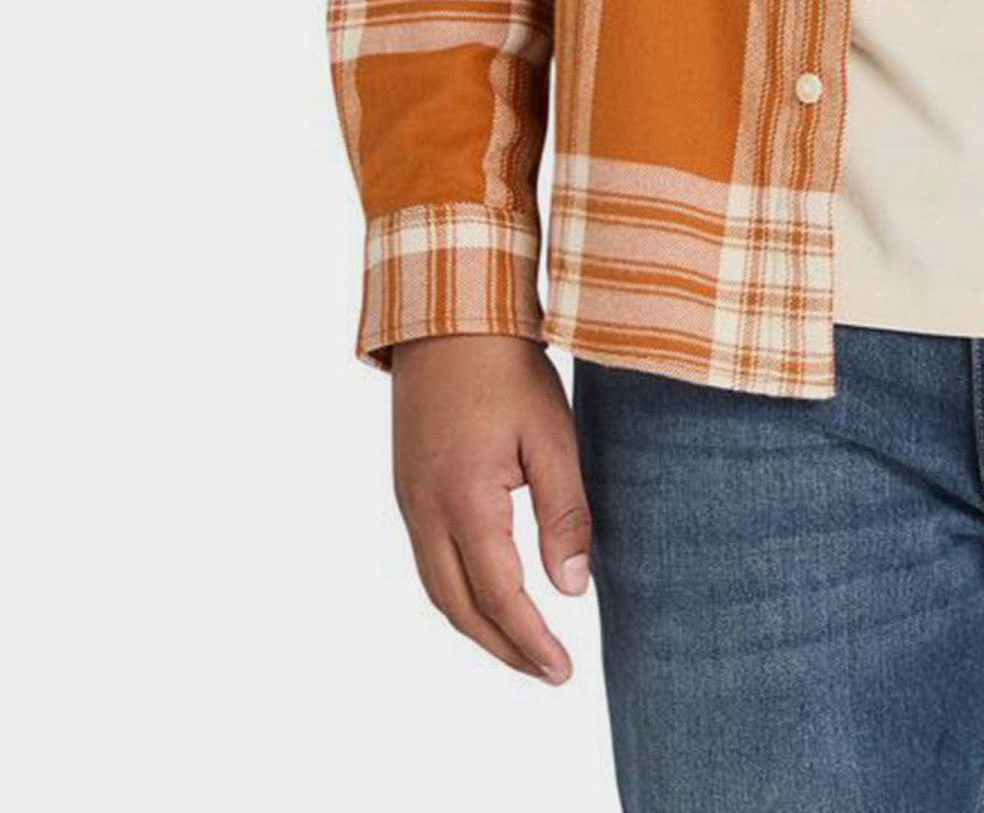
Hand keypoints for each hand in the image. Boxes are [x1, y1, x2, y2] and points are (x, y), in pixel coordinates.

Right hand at [389, 334, 592, 682]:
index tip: (562, 672)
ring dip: (477, 627)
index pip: (499, 596)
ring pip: (438, 590)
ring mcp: (409, 501)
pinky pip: (427, 562)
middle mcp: (425, 511)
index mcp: (464, 502)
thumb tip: (571, 591)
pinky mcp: (407, 487)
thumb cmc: (508, 368)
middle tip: (548, 672)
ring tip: (522, 646)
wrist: (448, 315)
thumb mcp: (551, 435)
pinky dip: (457, 594)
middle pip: (460, 608)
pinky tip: (486, 594)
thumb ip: (562, 514)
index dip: (531, 641)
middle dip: (503, 648)